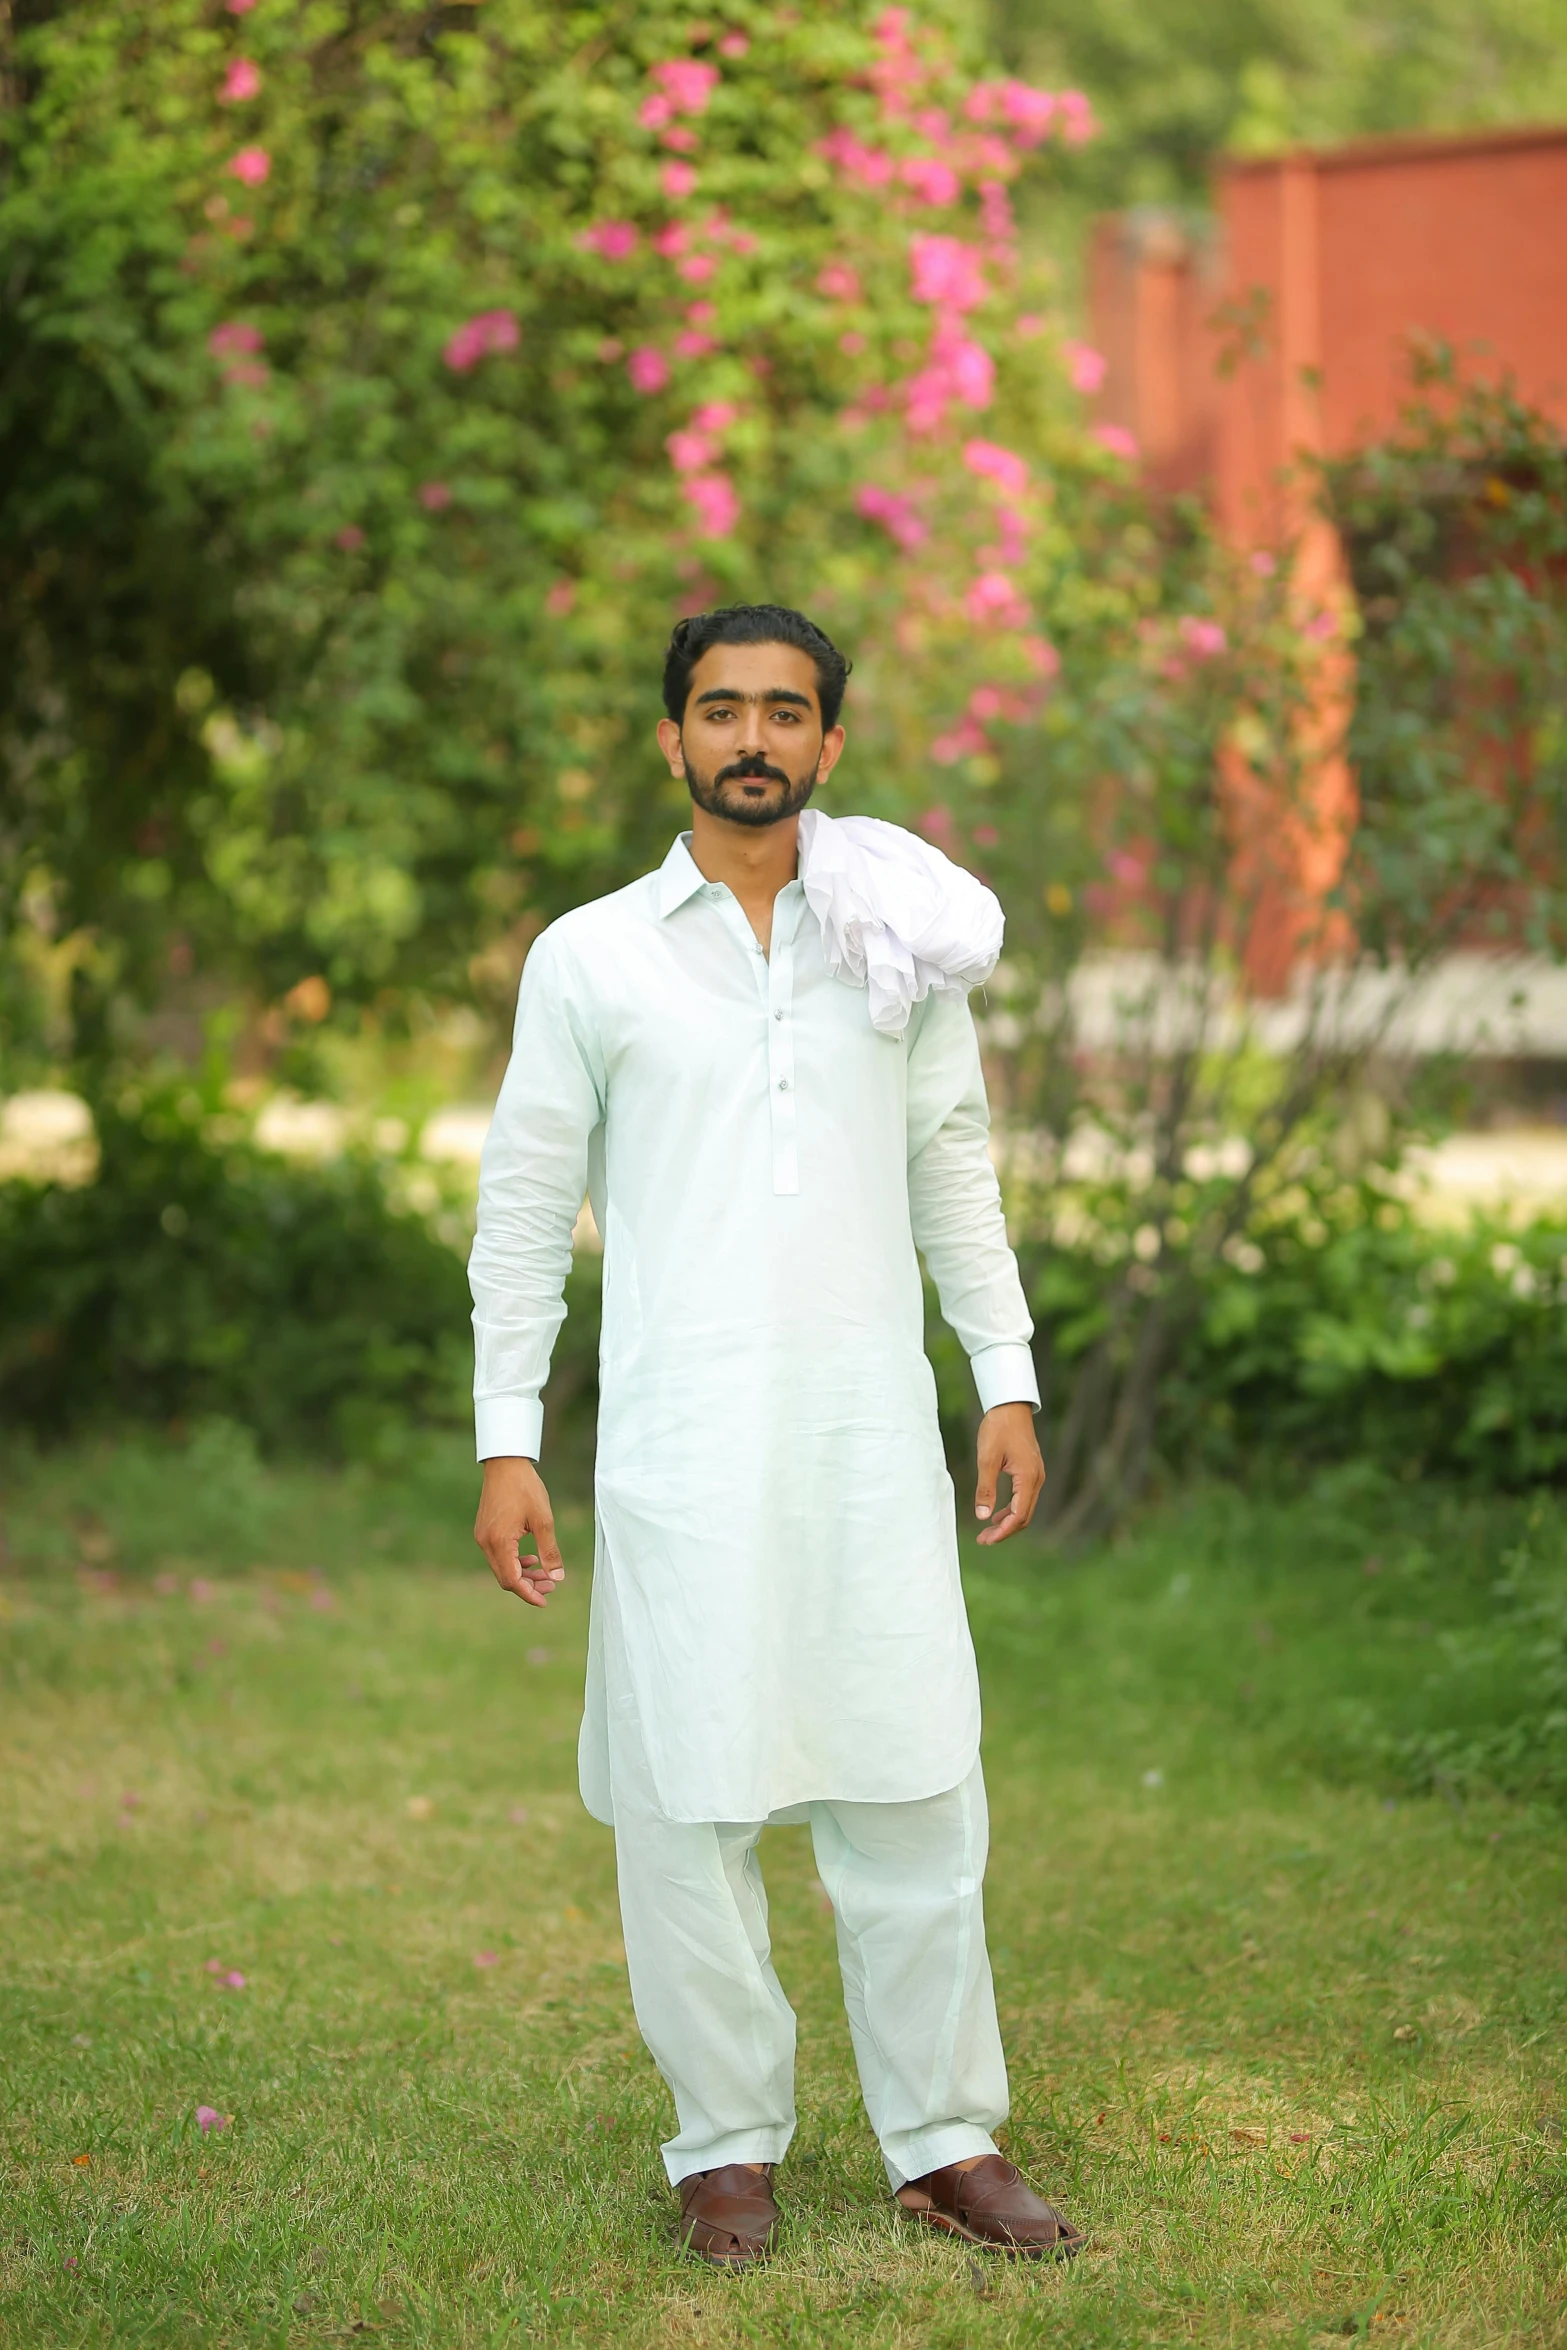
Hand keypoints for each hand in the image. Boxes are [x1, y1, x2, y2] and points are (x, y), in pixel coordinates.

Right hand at [474, 1456, 564, 1606]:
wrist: (505, 1464)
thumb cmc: (526, 1488)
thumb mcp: (543, 1520)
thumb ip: (549, 1551)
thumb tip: (557, 1577)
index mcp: (499, 1542)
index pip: (512, 1580)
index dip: (529, 1594)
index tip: (545, 1601)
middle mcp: (486, 1543)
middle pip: (505, 1578)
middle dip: (528, 1586)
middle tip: (551, 1587)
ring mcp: (482, 1537)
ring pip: (502, 1568)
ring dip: (523, 1574)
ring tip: (545, 1575)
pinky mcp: (484, 1531)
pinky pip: (498, 1556)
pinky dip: (514, 1562)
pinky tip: (531, 1559)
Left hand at [974, 1402, 1044, 1546]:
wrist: (1010, 1406)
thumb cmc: (998, 1428)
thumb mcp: (986, 1459)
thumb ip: (985, 1489)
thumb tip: (982, 1516)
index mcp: (1028, 1478)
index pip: (1018, 1516)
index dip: (1002, 1532)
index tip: (985, 1539)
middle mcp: (1036, 1479)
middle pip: (1024, 1517)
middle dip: (1004, 1531)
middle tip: (983, 1540)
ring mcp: (1036, 1475)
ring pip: (1025, 1508)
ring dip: (1008, 1522)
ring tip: (988, 1530)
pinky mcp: (1031, 1471)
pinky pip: (1024, 1498)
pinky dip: (1011, 1509)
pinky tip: (997, 1513)